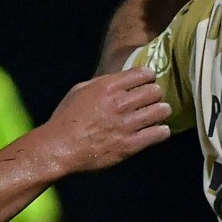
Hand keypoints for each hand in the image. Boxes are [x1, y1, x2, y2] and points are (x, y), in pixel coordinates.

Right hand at [39, 66, 171, 174]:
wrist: (59, 147)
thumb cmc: (65, 119)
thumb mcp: (79, 90)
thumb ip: (101, 83)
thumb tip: (118, 80)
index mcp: (108, 87)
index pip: (143, 73)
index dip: (149, 76)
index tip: (149, 81)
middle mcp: (120, 103)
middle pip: (155, 91)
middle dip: (155, 94)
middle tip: (152, 100)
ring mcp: (126, 124)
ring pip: (161, 111)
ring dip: (161, 111)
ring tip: (158, 114)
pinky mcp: (130, 145)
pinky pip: (158, 133)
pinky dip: (162, 131)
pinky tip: (158, 131)